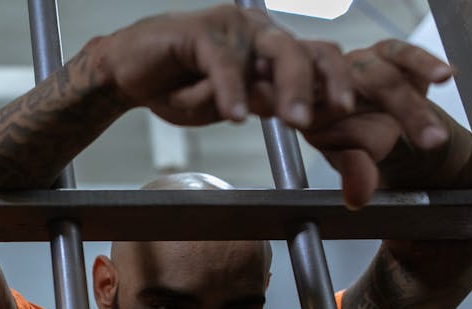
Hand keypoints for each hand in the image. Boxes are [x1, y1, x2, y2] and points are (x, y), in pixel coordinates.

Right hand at [90, 6, 353, 126]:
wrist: (126, 73)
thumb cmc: (177, 86)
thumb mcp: (227, 106)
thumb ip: (260, 105)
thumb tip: (298, 114)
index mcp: (272, 50)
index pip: (319, 61)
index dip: (336, 86)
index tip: (345, 117)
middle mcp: (260, 33)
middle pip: (308, 52)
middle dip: (322, 86)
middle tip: (324, 120)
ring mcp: (234, 27)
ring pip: (277, 51)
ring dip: (289, 87)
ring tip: (292, 119)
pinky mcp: (202, 29)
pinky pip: (224, 62)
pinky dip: (230, 90)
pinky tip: (232, 114)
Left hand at [300, 40, 454, 207]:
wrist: (372, 120)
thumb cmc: (352, 139)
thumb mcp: (349, 158)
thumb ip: (353, 173)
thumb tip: (357, 199)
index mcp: (305, 105)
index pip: (316, 112)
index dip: (339, 130)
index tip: (367, 146)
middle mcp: (326, 77)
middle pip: (350, 91)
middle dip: (386, 123)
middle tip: (415, 150)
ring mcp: (356, 62)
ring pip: (382, 79)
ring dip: (413, 110)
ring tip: (434, 138)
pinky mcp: (384, 52)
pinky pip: (403, 54)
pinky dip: (425, 64)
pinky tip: (447, 74)